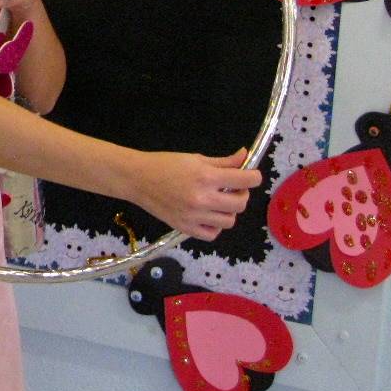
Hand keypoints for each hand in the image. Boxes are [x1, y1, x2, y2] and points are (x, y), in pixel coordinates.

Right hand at [128, 150, 262, 240]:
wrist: (137, 179)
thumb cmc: (164, 164)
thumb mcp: (195, 159)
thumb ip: (224, 161)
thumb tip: (245, 156)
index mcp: (206, 177)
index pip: (245, 180)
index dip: (253, 177)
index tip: (251, 176)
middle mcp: (202, 198)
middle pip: (241, 203)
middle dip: (241, 194)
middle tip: (231, 188)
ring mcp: (194, 216)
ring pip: (229, 221)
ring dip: (228, 210)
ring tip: (218, 202)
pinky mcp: (185, 228)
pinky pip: (212, 234)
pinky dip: (215, 226)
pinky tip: (208, 215)